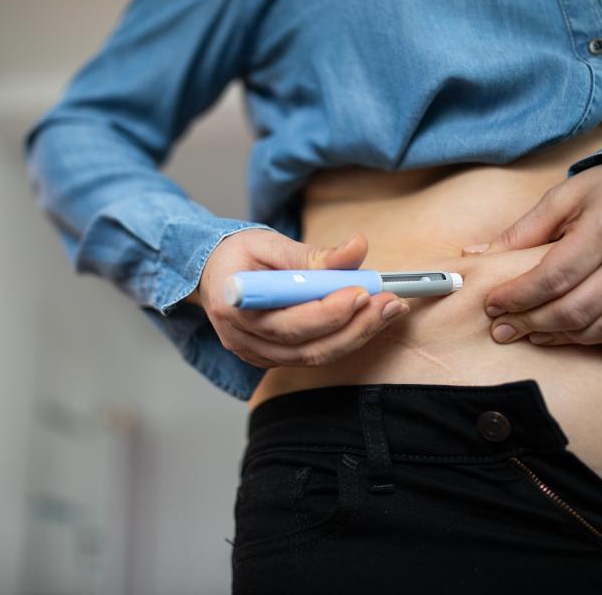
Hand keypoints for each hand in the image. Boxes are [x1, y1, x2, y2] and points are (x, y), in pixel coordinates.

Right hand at [193, 229, 409, 367]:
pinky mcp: (271, 358)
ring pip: (314, 356)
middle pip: (306, 347)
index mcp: (234, 304)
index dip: (327, 312)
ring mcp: (256, 354)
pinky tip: (367, 319)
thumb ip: (312, 253)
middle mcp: (242, 338)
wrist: (212, 274)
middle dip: (355, 326)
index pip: (285, 321)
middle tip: (389, 303)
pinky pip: (313, 355)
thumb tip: (358, 248)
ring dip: (357, 334)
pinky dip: (344, 339)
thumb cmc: (238, 255)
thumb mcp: (269, 242)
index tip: (362, 292)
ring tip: (388, 309)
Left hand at [463, 162, 601, 360]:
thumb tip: (476, 256)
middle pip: (577, 309)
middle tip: (504, 329)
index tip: (492, 305)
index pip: (553, 276)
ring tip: (537, 334)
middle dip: (532, 324)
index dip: (518, 297)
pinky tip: (592, 339)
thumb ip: (523, 230)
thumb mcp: (565, 197)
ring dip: (566, 339)